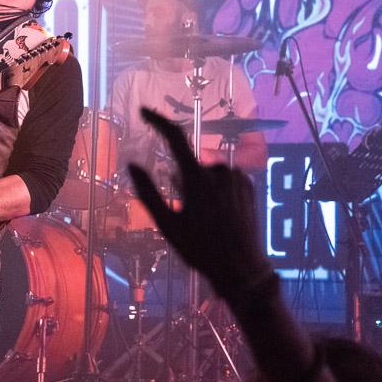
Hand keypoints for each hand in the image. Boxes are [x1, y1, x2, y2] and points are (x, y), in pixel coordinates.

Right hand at [129, 108, 271, 299]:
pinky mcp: (249, 186)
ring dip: (200, 188)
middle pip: (190, 166)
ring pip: (207, 174)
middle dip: (182, 183)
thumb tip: (132, 165)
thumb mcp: (166, 225)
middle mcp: (220, 171)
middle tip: (184, 215)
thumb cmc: (199, 249)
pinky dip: (217, 191)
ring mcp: (238, 178)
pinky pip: (224, 181)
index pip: (175, 138)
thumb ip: (148, 192)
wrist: (241, 269)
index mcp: (197, 178)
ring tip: (203, 219)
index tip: (143, 111)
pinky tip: (219, 216)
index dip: (157, 121)